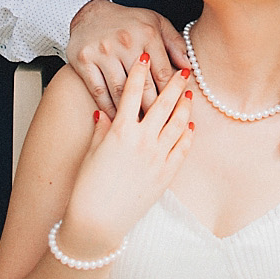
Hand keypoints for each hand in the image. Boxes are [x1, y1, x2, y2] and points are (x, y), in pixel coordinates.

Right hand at [63, 57, 194, 254]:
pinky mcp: (166, 175)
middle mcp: (142, 141)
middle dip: (174, 84)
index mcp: (121, 131)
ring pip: (178, 124)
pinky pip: (182, 149)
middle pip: (163, 103)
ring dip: (185, 107)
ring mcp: (157, 158)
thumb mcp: (92, 152)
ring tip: (189, 94)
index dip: (139, 72)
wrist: (98, 222)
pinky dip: (188, 135)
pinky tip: (191, 127)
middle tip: (183, 70)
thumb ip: (102, 129)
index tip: (146, 56)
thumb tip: (105, 112)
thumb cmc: (88, 188)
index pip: (132, 92)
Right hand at [66, 0, 187, 116]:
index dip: (172, 96)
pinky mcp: (84, 61)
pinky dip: (108, 108)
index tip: (177, 113)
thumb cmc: (129, 22)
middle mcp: (125, 42)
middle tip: (163, 129)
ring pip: (121, 91)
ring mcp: (103, 51)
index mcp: (147, 34)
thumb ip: (175, 44)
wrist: (90, 13)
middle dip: (154, 110)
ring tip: (142, 128)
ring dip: (132, 112)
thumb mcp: (157, 24)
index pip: (163, 73)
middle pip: (144, 86)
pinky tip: (117, 118)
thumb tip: (188, 67)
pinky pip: (98, 90)